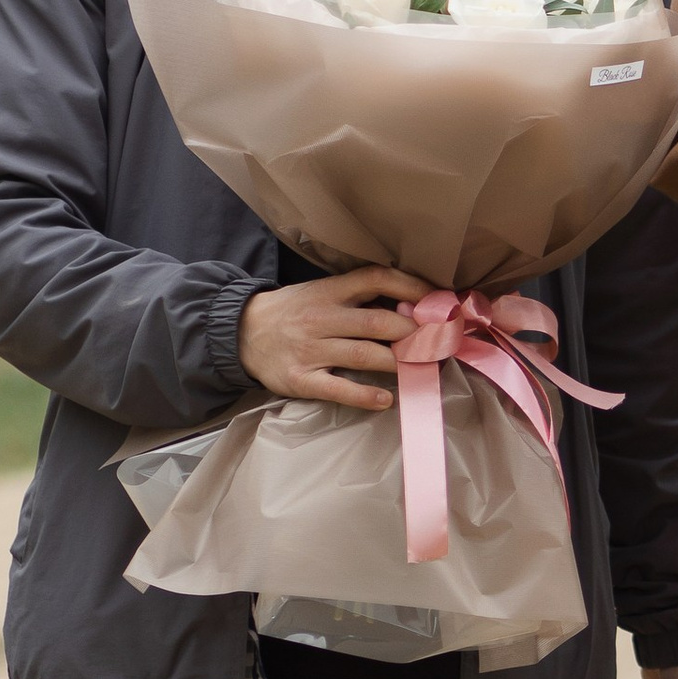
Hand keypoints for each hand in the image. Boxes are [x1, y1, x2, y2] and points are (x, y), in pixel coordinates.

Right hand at [238, 266, 436, 408]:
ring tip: (422, 368)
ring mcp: (310, 349)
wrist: (240, 333)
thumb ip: (357, 297)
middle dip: (414, 334)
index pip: (376, 279)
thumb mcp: (319, 292)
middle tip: (438, 344)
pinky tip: (386, 399)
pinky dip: (365, 396)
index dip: (410, 287)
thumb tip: (410, 306)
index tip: (437, 301)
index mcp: (329, 291)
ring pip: (364, 355)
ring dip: (398, 363)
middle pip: (377, 322)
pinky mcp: (300, 379)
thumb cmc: (291, 312)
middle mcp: (321, 317)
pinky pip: (338, 388)